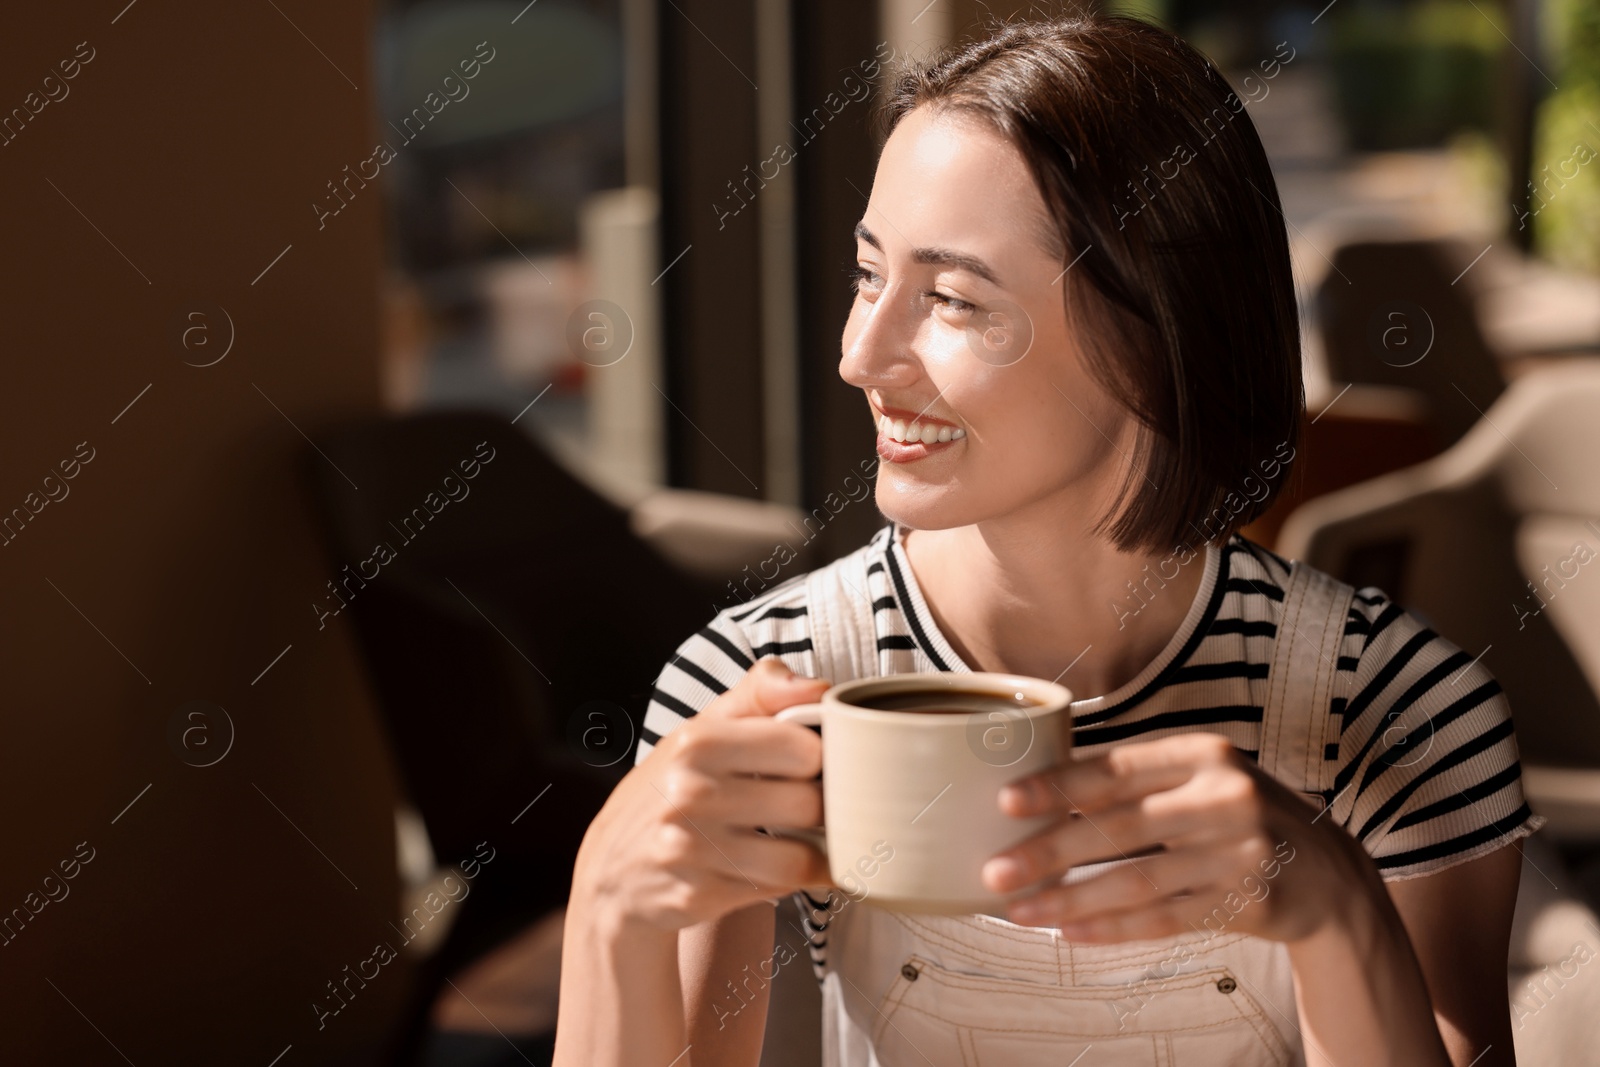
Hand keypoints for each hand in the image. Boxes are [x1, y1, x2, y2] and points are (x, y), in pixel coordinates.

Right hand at [571, 658, 830, 932]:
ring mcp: (691, 849)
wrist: (615, 866)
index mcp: (698, 741)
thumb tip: (819, 688)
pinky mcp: (698, 896)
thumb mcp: (705, 728)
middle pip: (808, 804)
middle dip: (820, 808)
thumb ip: (761, 693)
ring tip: (802, 838)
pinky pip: (776, 890)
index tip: (810, 765)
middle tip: (810, 806)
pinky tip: (773, 865)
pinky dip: (787, 880)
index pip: (804, 749)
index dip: (820, 758)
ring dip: (812, 852)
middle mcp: (689, 793)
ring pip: (798, 857)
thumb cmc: (674, 786)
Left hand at [981, 733, 1379, 942]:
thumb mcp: (1200, 777)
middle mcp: (1224, 796)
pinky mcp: (1248, 901)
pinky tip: (1073, 934)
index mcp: (1201, 753)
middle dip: (1049, 852)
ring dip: (1072, 900)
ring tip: (1022, 912)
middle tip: (997, 872)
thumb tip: (1041, 789)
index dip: (1058, 786)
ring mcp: (1240, 851)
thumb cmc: (1237, 814)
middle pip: (1119, 827)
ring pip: (1138, 880)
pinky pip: (1166, 919)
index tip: (1005, 802)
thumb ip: (1137, 779)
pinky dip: (1115, 928)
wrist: (1328, 869)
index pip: (1116, 768)